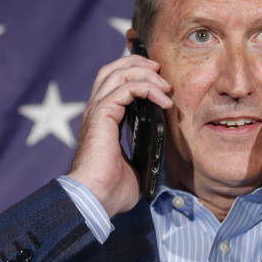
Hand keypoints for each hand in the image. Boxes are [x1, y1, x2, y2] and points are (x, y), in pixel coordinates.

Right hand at [67, 54, 172, 217]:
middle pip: (111, 69)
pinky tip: (163, 100)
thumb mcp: (135, 164)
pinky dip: (147, 88)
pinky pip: (125, 88)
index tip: (159, 81)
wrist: (96, 198)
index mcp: (102, 120)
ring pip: (118, 73)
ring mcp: (97, 111)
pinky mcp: (102, 115)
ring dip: (146, 74)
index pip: (113, 83)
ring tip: (166, 86)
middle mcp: (96, 110)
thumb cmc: (112, 189)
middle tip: (160, 69)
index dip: (134, 73)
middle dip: (137, 63)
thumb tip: (158, 152)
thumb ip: (143, 151)